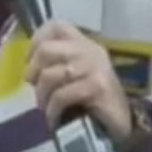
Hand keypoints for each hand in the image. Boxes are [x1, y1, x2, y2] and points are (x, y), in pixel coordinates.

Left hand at [25, 20, 135, 146]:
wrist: (121, 125)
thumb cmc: (93, 102)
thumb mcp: (74, 78)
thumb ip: (56, 66)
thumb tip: (29, 69)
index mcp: (84, 44)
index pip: (56, 26)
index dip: (36, 41)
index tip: (30, 61)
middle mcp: (90, 51)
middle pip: (46, 49)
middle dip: (33, 71)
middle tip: (36, 88)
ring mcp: (95, 67)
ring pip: (50, 75)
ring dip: (42, 96)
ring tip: (46, 107)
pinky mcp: (98, 86)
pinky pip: (61, 95)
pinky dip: (52, 109)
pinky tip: (54, 118)